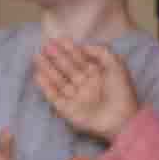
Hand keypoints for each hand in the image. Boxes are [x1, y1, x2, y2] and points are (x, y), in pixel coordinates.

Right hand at [31, 29, 141, 144]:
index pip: (81, 59)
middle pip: (68, 68)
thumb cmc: (121, 92)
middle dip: (57, 57)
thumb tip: (84, 45)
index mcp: (98, 76)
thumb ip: (101, 51)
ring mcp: (76, 98)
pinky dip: (46, 86)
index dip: (70, 49)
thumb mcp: (117, 65)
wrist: (120, 119)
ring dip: (48, 69)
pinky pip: (54, 96)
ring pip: (59, 81)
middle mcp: (86, 86)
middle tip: (46, 45)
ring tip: (37, 56)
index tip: (59, 39)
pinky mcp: (68, 110)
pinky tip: (38, 75)